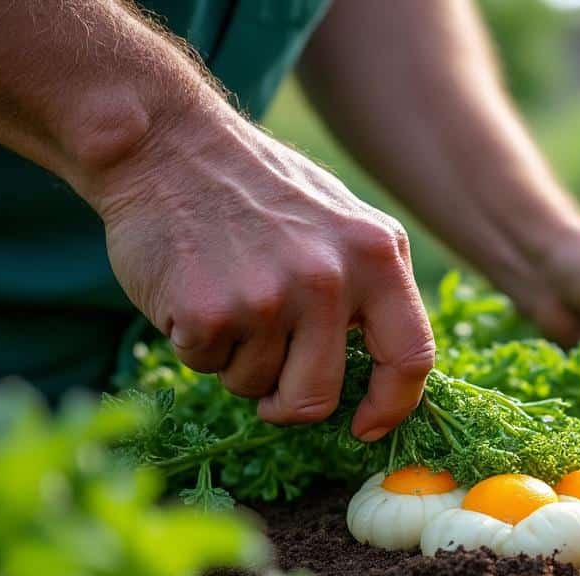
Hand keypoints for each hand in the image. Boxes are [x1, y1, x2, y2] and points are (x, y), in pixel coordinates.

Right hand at [93, 116, 434, 440]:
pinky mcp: (209, 312)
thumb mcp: (343, 221)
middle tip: (268, 381)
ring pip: (256, 386)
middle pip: (320, 397)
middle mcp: (331, 278)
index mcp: (378, 254)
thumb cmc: (259, 189)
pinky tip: (194, 292)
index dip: (391, 406)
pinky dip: (198, 345)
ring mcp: (269, 297)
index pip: (411, 356)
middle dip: (289, 402)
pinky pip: (208, 366)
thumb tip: (388, 373)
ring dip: (237, 364)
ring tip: (228, 300)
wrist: (168, 143)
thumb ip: (371, 287)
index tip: (366, 427)